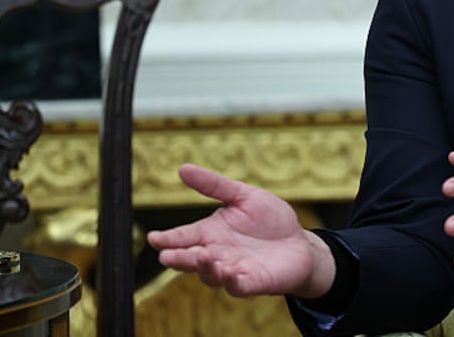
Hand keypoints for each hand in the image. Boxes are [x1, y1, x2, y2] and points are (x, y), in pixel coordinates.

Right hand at [146, 164, 335, 298]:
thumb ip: (215, 185)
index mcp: (211, 233)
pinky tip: (230, 272)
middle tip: (167, 256)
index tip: (154, 238)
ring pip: (210, 275)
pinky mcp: (252, 282)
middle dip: (179, 258)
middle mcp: (217, 254)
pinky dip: (232, 281)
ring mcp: (233, 270)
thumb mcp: (243, 196)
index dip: (168, 239)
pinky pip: (238, 286)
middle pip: (191, 259)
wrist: (300, 244)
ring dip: (205, 268)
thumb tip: (182, 168)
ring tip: (203, 256)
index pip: (183, 237)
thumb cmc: (270, 221)